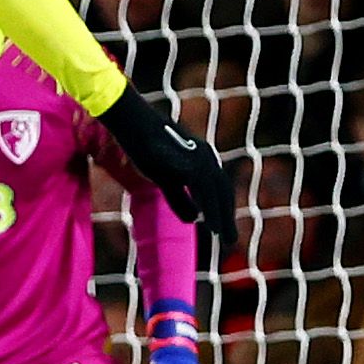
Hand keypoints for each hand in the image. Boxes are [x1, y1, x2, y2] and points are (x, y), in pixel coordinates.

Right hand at [96, 87, 235, 246]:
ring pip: (215, 193)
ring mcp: (200, 159)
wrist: (133, 124)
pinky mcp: (189, 162)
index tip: (223, 227)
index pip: (219, 187)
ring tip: (221, 235)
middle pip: (223, 191)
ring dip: (220, 215)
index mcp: (203, 158)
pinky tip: (207, 223)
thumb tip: (194, 220)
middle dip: (226, 216)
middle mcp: (207, 158)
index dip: (222, 208)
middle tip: (230, 239)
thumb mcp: (163, 178)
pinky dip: (208, 208)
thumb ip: (180, 199)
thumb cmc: (145, 147)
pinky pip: (202, 190)